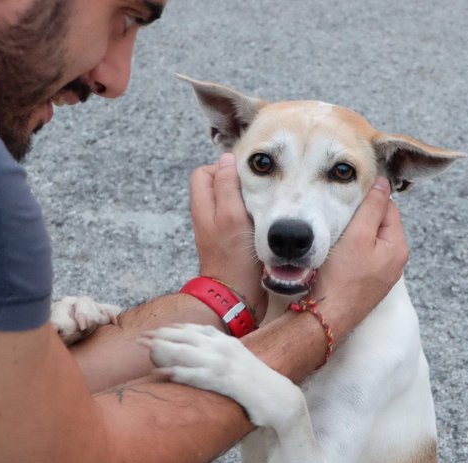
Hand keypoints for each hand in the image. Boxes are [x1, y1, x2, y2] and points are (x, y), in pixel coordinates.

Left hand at [190, 153, 267, 320]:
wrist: (235, 298)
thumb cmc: (233, 258)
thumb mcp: (231, 216)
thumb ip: (227, 186)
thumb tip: (226, 159)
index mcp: (203, 206)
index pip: (205, 172)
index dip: (224, 168)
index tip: (247, 176)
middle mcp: (207, 216)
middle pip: (217, 185)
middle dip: (236, 182)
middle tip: (256, 190)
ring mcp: (219, 230)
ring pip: (230, 202)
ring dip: (246, 200)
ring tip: (262, 205)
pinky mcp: (231, 243)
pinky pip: (238, 219)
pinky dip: (250, 216)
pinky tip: (264, 223)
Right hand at [312, 177, 408, 335]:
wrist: (327, 315)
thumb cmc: (342, 277)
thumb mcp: (357, 235)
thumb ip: (372, 207)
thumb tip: (383, 183)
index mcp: (398, 247)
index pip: (389, 208)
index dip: (368, 198)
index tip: (347, 195)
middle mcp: (394, 261)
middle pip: (379, 224)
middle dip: (360, 216)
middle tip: (338, 214)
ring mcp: (380, 274)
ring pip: (368, 241)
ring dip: (353, 233)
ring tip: (334, 232)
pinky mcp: (365, 283)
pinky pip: (361, 256)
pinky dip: (349, 249)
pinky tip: (335, 252)